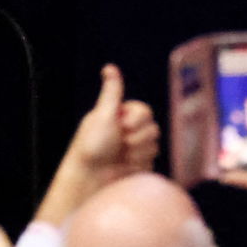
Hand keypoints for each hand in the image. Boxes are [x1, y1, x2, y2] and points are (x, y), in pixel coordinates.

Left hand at [37, 65, 159, 226]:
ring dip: (137, 152)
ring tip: (120, 158)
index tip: (121, 126)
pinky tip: (125, 166)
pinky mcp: (141, 164)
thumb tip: (109, 67)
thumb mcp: (103, 115)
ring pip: (155, 144)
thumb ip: (112, 92)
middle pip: (153, 127)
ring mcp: (136, 148)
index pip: (145, 111)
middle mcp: (128, 131)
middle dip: (136, 138)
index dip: (136, 121)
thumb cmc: (92, 146)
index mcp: (120, 117)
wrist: (91, 179)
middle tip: (119, 144)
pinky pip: (153, 159)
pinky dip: (139, 163)